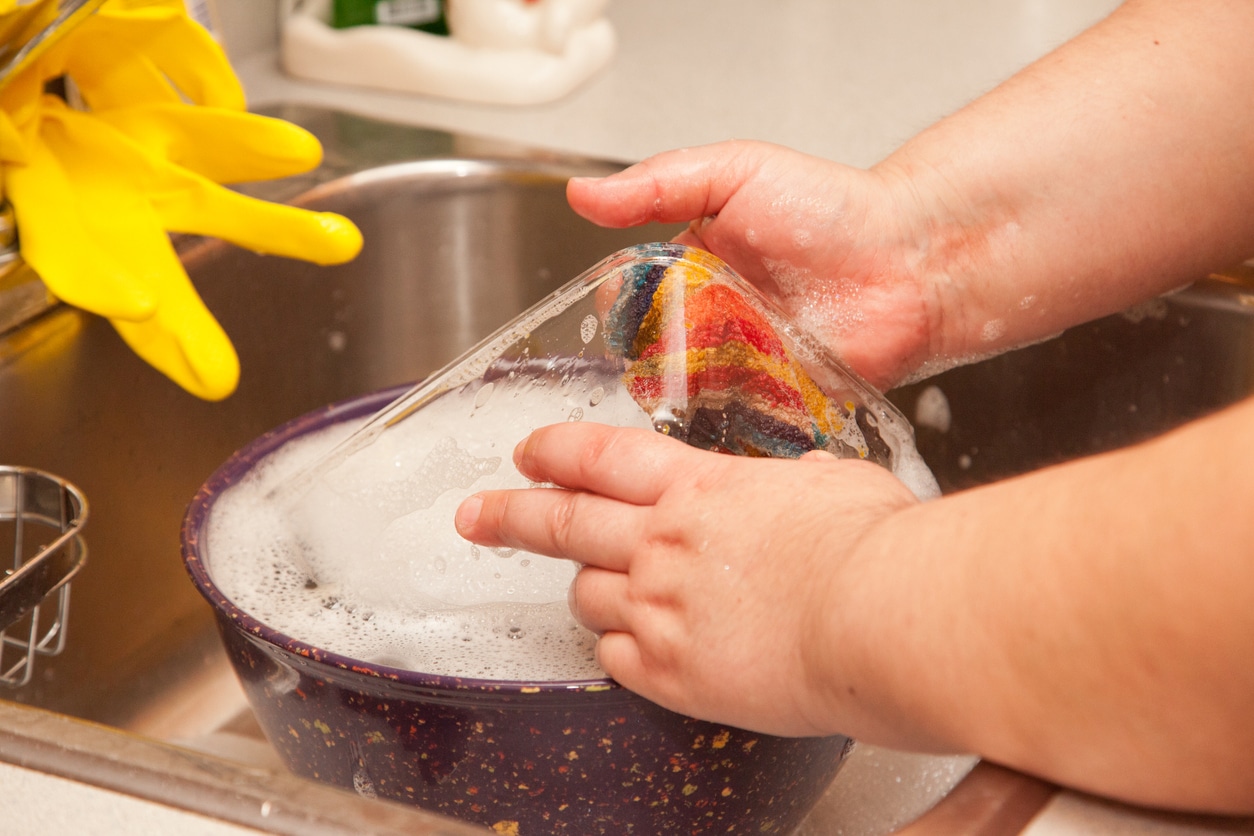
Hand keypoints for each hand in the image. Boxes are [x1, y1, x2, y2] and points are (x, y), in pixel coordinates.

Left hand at [455, 421, 918, 736]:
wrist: (879, 617)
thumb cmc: (873, 547)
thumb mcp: (833, 484)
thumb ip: (797, 485)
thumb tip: (801, 483)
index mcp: (700, 489)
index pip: (601, 458)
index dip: (555, 453)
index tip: (529, 454)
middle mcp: (663, 543)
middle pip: (562, 523)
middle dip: (508, 516)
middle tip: (476, 516)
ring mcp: (659, 608)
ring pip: (586, 596)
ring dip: (584, 591)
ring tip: (589, 593)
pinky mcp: (670, 673)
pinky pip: (613, 659)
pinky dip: (616, 650)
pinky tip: (635, 649)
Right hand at [567, 141, 940, 388]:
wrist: (907, 262)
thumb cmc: (831, 210)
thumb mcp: (733, 174)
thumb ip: (655, 184)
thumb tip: (583, 194)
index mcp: (689, 269)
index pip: (628, 300)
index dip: (621, 307)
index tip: (628, 303)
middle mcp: (708, 321)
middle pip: (647, 354)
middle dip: (652, 353)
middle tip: (679, 338)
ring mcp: (737, 366)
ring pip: (682, 395)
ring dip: (685, 388)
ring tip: (711, 367)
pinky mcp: (768, 405)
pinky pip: (729, 425)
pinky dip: (723, 422)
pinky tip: (730, 403)